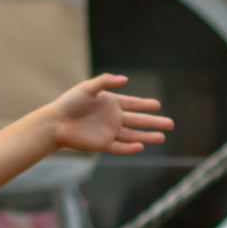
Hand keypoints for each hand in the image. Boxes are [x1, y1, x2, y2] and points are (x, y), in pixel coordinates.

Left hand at [43, 73, 170, 155]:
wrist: (56, 122)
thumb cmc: (69, 103)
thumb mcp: (87, 88)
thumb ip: (106, 82)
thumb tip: (125, 80)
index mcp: (111, 103)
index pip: (133, 104)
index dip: (145, 105)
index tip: (158, 105)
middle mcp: (113, 118)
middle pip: (138, 121)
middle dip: (154, 122)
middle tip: (170, 124)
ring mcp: (109, 132)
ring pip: (133, 135)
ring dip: (147, 136)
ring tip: (162, 137)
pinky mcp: (102, 144)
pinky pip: (120, 147)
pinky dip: (130, 148)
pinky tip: (141, 146)